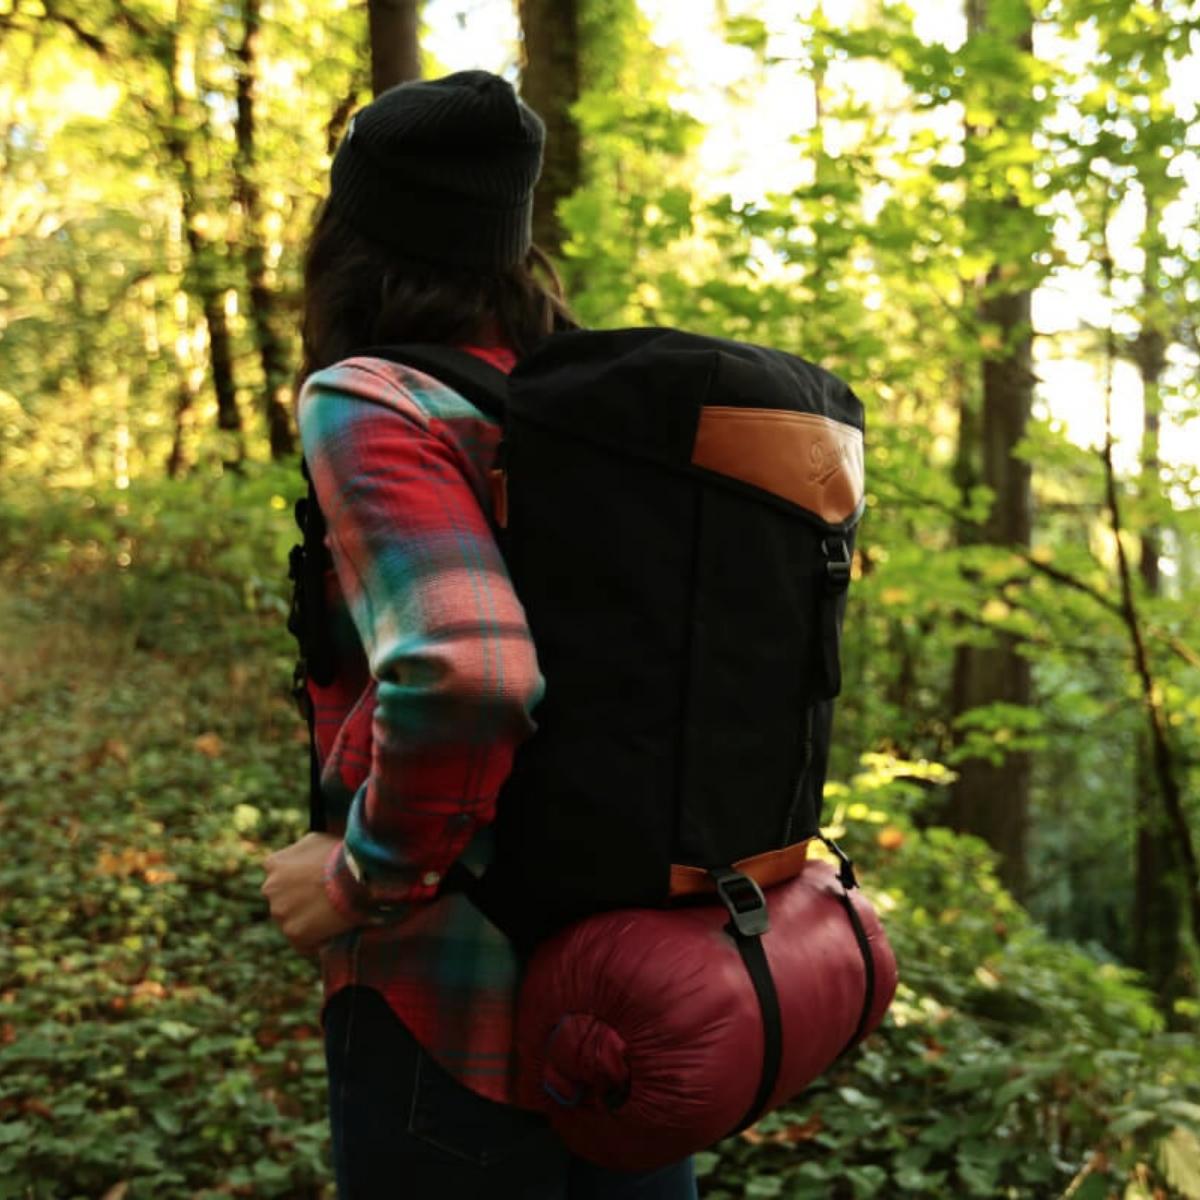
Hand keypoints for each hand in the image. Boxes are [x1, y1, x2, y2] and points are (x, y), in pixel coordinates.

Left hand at [262, 833, 357, 953]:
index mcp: (274, 863)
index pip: (279, 876)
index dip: (298, 881)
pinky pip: (303, 943)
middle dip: (300, 901)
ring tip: (332, 918)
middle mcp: (270, 888)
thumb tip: (303, 859)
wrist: (353, 876)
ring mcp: (280, 912)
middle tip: (325, 901)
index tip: (314, 884)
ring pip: (291, 921)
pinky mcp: (293, 933)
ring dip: (307, 921)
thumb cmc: (340, 854)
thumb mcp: (316, 840)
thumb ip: (300, 851)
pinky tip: (332, 934)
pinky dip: (316, 941)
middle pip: (283, 900)